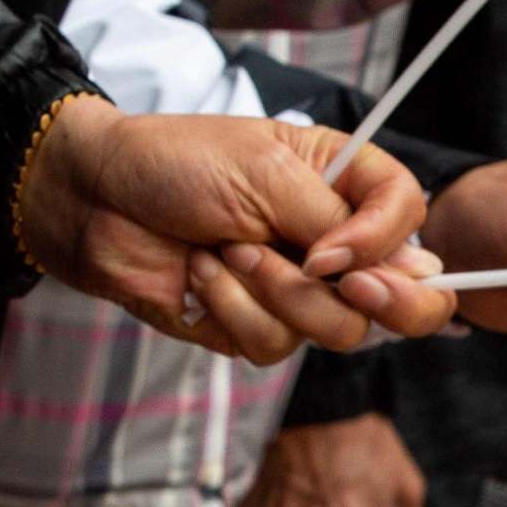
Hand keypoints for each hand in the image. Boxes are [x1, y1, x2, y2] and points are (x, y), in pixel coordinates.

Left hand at [17, 95, 454, 360]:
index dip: (384, 246)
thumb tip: (405, 269)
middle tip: (321, 275)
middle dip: (375, 300)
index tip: (328, 251)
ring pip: (337, 329)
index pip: (413, 222)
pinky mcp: (255, 326)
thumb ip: (341, 219)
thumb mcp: (268, 171)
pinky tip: (199, 275)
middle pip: (405, 300)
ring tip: (225, 251)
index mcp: (347, 187)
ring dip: (274, 292)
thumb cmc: (176, 162)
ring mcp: (298, 290)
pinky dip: (232, 308)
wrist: (93, 198)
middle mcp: (334, 243)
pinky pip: (276, 345)